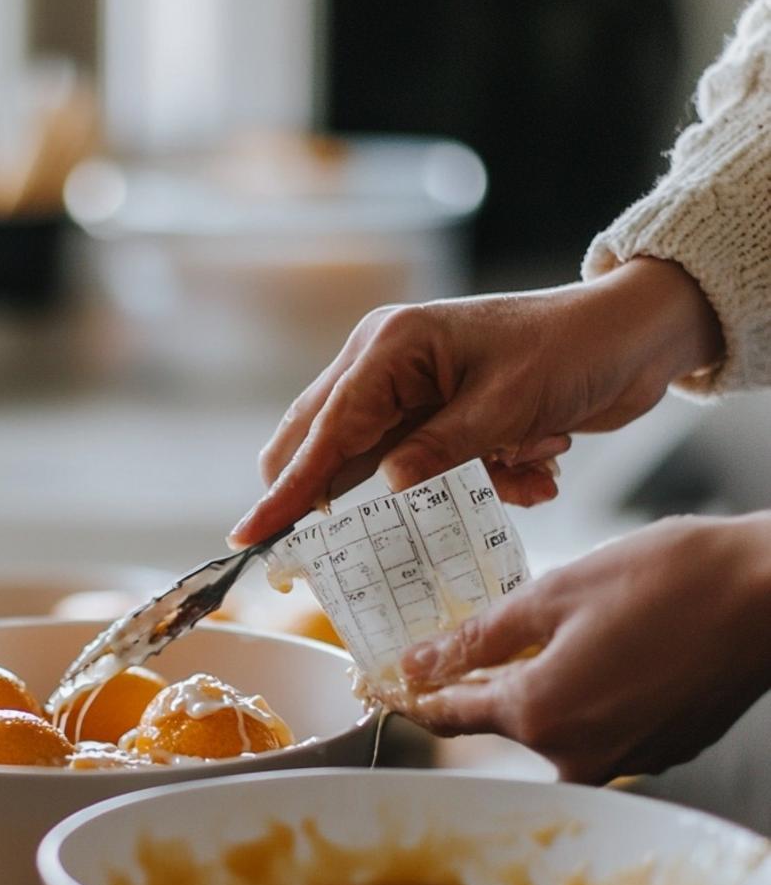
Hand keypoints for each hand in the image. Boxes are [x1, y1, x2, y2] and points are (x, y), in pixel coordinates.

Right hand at [230, 258, 721, 546]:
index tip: (248, 535)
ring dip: (442, 489)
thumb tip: (383, 493)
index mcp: (389, 348)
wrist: (635, 337)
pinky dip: (478, 483)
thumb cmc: (573, 351)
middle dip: (353, 498)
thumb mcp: (506, 407)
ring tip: (517, 466)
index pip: (323, 431)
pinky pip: (429, 473)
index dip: (286, 490)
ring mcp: (411, 393)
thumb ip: (438, 452)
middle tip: (353, 546)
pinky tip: (535, 466)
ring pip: (385, 469)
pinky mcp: (442, 418)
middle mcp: (386, 367)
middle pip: (330, 448)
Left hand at [398, 514, 770, 784]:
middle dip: (487, 679)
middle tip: (481, 633)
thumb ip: (479, 637)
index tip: (395, 682)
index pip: (453, 714)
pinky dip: (591, 693)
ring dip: (544, 683)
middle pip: (506, 720)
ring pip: (556, 724)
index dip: (419, 692)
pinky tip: (609, 648)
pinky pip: (602, 727)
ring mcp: (625, 759)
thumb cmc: (670, 582)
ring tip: (561, 628)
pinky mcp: (662, 750)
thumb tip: (420, 663)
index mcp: (540, 715)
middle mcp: (579, 755)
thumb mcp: (554, 593)